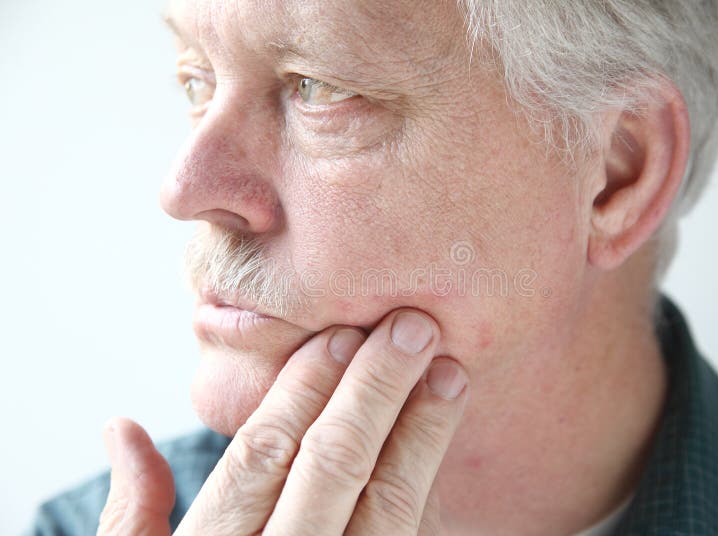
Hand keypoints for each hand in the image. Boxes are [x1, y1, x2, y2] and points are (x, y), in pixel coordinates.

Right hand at [98, 308, 468, 534]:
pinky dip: (428, 491)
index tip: (343, 334)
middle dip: (376, 391)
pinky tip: (446, 443)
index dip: (306, 390)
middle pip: (333, 467)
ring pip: (387, 507)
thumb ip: (134, 513)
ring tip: (448, 373)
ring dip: (422, 434)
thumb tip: (121, 428)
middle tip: (413, 328)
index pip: (265, 456)